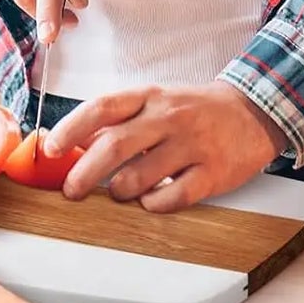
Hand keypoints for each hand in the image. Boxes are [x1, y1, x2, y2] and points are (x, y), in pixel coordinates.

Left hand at [46, 82, 289, 212]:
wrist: (252, 112)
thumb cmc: (193, 110)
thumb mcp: (156, 102)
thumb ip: (120, 120)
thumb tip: (75, 143)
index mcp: (149, 97)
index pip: (102, 107)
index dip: (71, 128)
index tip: (51, 148)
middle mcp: (168, 117)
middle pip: (115, 145)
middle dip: (85, 173)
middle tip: (71, 191)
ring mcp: (192, 145)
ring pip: (141, 176)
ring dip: (120, 191)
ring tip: (117, 193)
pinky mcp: (212, 172)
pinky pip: (173, 197)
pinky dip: (153, 205)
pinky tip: (150, 201)